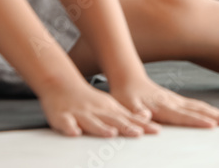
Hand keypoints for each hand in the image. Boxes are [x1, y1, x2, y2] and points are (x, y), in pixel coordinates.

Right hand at [39, 81, 160, 137]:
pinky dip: (70, 128)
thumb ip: (126, 115)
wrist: (62, 84)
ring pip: (92, 122)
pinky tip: (74, 133)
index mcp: (109, 109)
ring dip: (101, 128)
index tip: (156, 131)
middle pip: (114, 120)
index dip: (142, 125)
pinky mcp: (62, 117)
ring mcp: (80, 113)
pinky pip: (66, 123)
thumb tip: (146, 119)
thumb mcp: (110, 105)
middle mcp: (97, 111)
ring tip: (111, 134)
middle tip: (138, 134)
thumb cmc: (88, 100)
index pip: (129, 119)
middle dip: (126, 127)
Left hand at [111, 76, 218, 128]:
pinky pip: (196, 105)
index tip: (213, 125)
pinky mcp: (177, 100)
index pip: (183, 115)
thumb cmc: (125, 95)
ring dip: (216, 112)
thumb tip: (145, 118)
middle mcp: (173, 102)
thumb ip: (135, 113)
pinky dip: (209, 109)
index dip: (198, 121)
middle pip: (198, 110)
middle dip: (216, 116)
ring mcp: (176, 100)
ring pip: (200, 106)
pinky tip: (216, 112)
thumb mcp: (125, 105)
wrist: (128, 78)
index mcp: (162, 106)